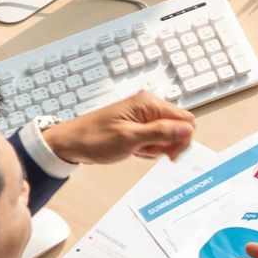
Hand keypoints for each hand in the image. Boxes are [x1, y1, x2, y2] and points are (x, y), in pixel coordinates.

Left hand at [44, 92, 194, 163]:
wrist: (71, 143)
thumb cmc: (94, 138)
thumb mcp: (130, 138)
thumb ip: (161, 132)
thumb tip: (187, 129)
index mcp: (148, 103)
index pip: (185, 119)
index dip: (182, 138)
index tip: (170, 153)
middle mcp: (148, 105)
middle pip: (178, 126)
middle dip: (168, 143)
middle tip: (149, 151)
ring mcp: (143, 115)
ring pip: (167, 134)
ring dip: (156, 147)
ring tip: (137, 149)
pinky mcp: (138, 124)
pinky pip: (155, 137)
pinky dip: (148, 147)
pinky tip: (134, 149)